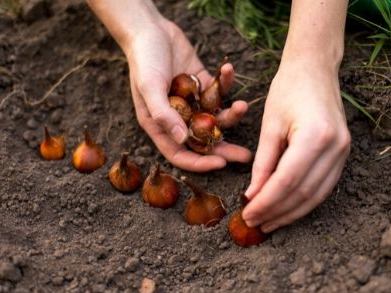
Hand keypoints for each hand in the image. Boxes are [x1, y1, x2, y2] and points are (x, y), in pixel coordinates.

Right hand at [124, 19, 251, 170]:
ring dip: (231, 114)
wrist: (150, 29)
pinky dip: (226, 82)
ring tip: (243, 106)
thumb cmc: (144, 60)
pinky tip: (228, 69)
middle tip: (246, 156)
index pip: (180, 153)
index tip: (221, 164)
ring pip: (216, 117)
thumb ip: (164, 114)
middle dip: (225, 149)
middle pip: (204, 141)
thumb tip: (181, 139)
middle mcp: (178, 117)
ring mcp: (193, 102)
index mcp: (160, 125)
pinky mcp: (203, 84)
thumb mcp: (149, 87)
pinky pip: (219, 91)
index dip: (200, 162)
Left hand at [242, 60, 350, 232]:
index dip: (266, 202)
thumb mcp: (270, 125)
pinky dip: (304, 201)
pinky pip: (324, 186)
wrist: (315, 68)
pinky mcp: (344, 154)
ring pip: (317, 195)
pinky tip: (286, 208)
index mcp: (315, 135)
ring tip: (268, 222)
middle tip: (254, 223)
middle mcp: (335, 147)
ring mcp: (344, 152)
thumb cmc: (288, 89)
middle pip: (303, 193)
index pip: (287, 181)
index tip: (247, 213)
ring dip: (291, 212)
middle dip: (277, 212)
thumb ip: (263, 163)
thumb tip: (253, 196)